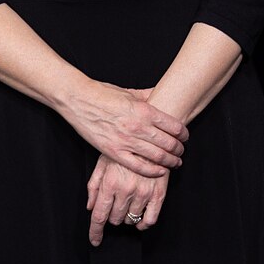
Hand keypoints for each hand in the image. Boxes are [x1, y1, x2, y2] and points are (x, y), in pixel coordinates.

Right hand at [59, 81, 186, 176]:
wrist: (78, 99)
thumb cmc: (103, 93)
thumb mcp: (130, 92)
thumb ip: (148, 96)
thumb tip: (162, 94)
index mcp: (145, 110)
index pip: (174, 126)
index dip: (184, 134)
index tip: (185, 137)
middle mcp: (138, 126)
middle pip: (169, 143)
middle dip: (179, 149)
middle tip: (182, 151)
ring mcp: (126, 141)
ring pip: (157, 156)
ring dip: (170, 161)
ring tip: (175, 163)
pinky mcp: (114, 152)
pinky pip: (138, 166)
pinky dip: (152, 171)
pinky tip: (159, 172)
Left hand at [86, 156, 168, 245]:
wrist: (153, 137)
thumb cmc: (126, 148)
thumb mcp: (103, 161)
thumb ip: (94, 185)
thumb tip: (91, 207)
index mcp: (109, 182)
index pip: (99, 216)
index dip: (95, 232)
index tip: (95, 240)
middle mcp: (125, 190)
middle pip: (115, 219)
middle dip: (112, 216)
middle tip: (115, 204)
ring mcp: (143, 193)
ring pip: (131, 220)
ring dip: (127, 216)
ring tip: (128, 203)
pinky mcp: (158, 194)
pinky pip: (150, 219)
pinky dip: (143, 224)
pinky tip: (140, 219)